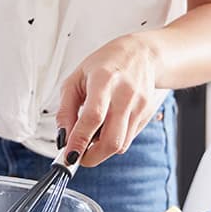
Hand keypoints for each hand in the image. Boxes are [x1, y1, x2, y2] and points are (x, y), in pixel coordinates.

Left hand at [56, 33, 160, 166]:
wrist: (141, 54)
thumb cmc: (105, 64)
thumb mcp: (75, 79)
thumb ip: (65, 109)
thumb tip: (63, 137)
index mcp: (104, 80)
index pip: (93, 117)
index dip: (80, 141)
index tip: (69, 156)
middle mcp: (125, 94)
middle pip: (111, 140)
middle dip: (92, 157)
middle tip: (78, 156)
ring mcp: (139, 105)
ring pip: (120, 145)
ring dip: (102, 149)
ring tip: (92, 134)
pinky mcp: (147, 114)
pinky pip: (128, 139)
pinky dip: (114, 140)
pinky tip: (107, 126)